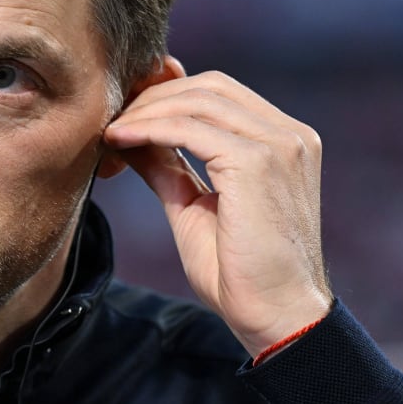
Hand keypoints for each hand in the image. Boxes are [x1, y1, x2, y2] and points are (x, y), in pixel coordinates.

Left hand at [102, 58, 332, 356]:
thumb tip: (131, 136)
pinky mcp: (259, 161)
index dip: (168, 96)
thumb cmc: (240, 274)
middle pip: (210, 86)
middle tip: (113, 119)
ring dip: (147, 111)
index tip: (125, 114)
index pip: (220, 93)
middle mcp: (290, 135)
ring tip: (112, 131)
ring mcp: (279, 144)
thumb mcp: (194, 207)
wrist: (276, 317)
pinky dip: (150, 128)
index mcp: (284, 141)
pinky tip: (121, 139)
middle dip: (154, 97)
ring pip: (199, 100)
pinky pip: (191, 128)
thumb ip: (169, 167)